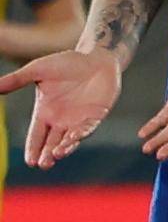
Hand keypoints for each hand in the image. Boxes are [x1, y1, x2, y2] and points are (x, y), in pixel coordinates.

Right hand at [0, 48, 121, 166]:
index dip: (33, 148)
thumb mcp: (37, 70)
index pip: (36, 135)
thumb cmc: (65, 63)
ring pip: (70, 139)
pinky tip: (75, 137)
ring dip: (64, 147)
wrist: (95, 57)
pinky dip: (82, 133)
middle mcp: (61, 120)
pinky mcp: (96, 115)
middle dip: (47, 154)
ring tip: (57, 154)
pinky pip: (89, 127)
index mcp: (45, 112)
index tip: (29, 162)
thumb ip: (16, 80)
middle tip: (43, 164)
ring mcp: (79, 119)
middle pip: (52, 143)